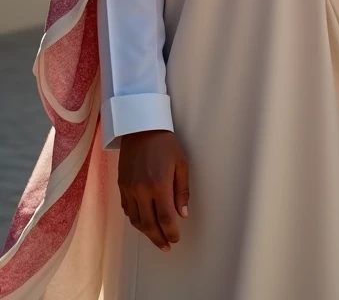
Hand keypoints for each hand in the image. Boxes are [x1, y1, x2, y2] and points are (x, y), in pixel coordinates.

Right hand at [118, 130, 188, 250]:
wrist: (140, 127)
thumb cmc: (165, 143)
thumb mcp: (181, 163)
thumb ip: (182, 190)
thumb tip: (183, 214)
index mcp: (159, 185)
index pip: (165, 218)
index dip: (171, 232)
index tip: (176, 239)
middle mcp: (142, 190)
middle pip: (149, 224)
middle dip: (159, 238)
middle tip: (166, 246)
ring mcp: (129, 189)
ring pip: (136, 220)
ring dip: (146, 232)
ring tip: (156, 237)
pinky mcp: (121, 185)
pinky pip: (127, 210)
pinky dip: (136, 219)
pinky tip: (143, 221)